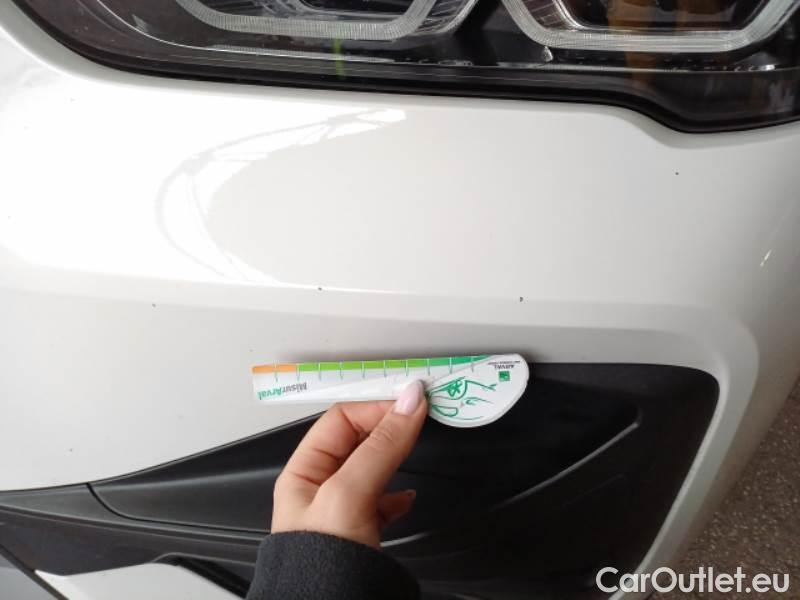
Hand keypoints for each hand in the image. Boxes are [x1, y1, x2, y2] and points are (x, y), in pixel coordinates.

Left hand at [271, 381, 427, 547]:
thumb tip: (409, 402)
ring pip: (373, 467)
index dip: (377, 406)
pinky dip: (399, 493)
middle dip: (389, 425)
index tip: (414, 401)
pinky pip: (381, 500)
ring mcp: (341, 511)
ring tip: (418, 444)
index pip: (342, 419)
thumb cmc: (319, 564)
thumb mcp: (350, 494)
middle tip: (423, 413)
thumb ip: (381, 446)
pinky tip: (408, 499)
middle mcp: (319, 487)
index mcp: (304, 471)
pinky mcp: (360, 534)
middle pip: (358, 439)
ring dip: (396, 454)